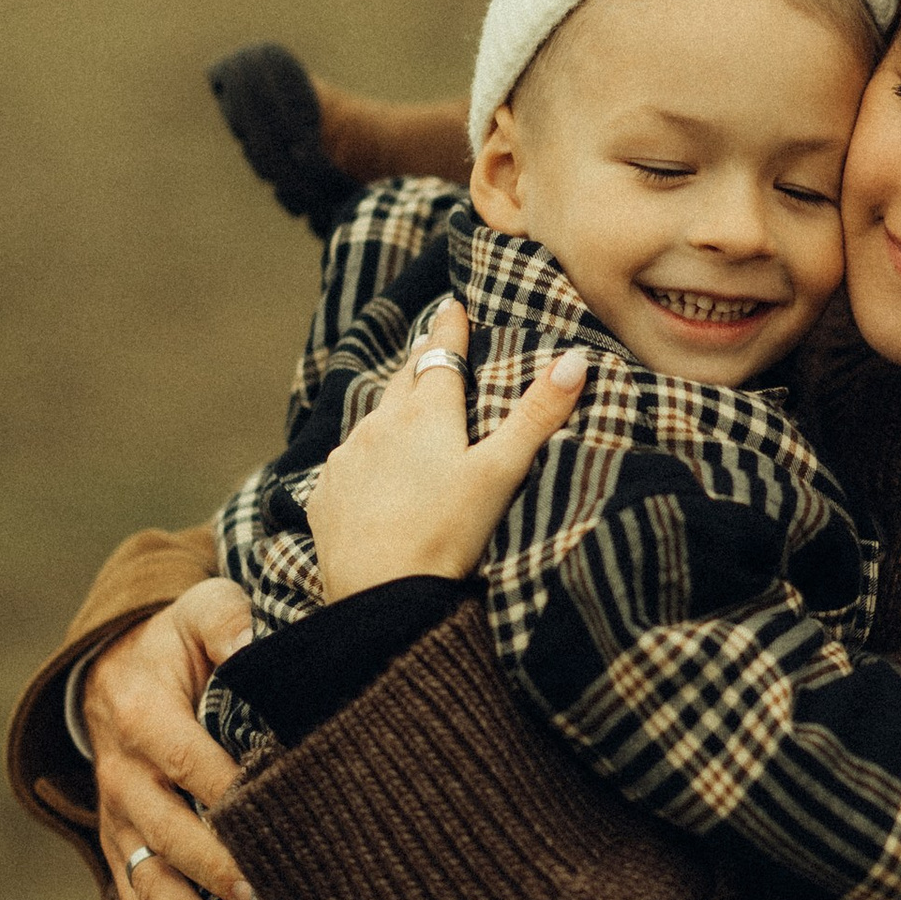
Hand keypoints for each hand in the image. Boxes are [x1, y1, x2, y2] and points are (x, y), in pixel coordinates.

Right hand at [89, 578, 255, 899]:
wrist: (112, 663)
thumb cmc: (176, 638)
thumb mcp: (203, 610)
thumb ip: (230, 624)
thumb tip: (253, 650)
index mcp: (143, 714)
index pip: (190, 760)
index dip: (229, 792)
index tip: (273, 818)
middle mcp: (123, 772)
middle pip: (168, 827)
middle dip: (213, 867)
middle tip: (263, 899)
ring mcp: (118, 812)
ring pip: (145, 870)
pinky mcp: (120, 837)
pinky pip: (126, 888)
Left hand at [303, 300, 588, 603]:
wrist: (378, 594)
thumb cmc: (448, 533)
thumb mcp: (501, 472)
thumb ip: (536, 415)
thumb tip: (574, 359)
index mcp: (425, 413)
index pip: (440, 354)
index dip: (449, 328)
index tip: (452, 305)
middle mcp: (379, 425)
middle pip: (402, 380)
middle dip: (419, 361)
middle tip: (431, 348)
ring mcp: (346, 459)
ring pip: (372, 420)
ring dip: (391, 411)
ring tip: (404, 411)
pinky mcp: (326, 494)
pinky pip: (346, 463)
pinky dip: (364, 457)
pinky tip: (371, 471)